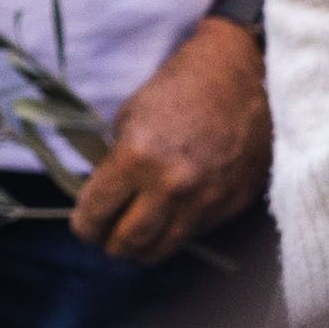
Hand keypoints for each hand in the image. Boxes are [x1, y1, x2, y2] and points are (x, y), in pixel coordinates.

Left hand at [73, 15, 267, 265]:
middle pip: (127, 243)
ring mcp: (204, 200)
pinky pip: (192, 235)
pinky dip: (174, 233)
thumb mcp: (132, 115)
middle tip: (106, 235)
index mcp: (137, 157)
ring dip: (140, 249)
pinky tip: (168, 219)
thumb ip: (116, 162)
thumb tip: (106, 196)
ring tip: (134, 237)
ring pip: (160, 250)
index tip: (83, 224)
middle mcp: (170, 186)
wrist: (245, 77)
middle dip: (109, 243)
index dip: (83, 225)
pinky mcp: (229, 206)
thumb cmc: (182, 87)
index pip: (96, 213)